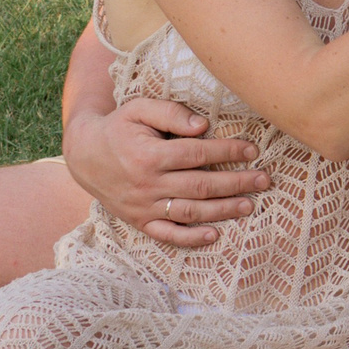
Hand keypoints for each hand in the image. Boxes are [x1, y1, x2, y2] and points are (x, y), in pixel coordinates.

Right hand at [62, 95, 269, 247]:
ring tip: (250, 205)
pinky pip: (167, 235)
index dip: (227, 152)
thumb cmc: (118, 128)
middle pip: (200, 185)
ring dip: (222, 210)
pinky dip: (190, 238)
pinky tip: (214, 235)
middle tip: (264, 180)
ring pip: (190, 212)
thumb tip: (203, 125)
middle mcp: (147, 184)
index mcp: (149, 155)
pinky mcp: (139, 221)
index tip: (251, 150)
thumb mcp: (138, 110)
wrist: (84, 155)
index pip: (197, 154)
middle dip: (236, 183)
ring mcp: (143, 207)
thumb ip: (170, 113)